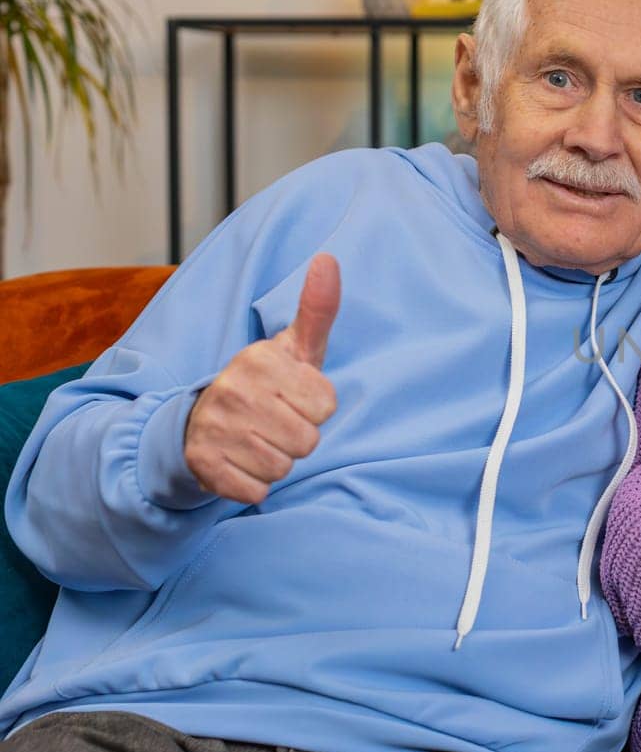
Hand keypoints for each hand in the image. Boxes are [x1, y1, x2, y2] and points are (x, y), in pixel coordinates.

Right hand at [184, 254, 340, 504]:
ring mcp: (213, 427)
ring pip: (282, 468)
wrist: (200, 423)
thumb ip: (317, 309)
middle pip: (307, 441)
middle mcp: (232, 389)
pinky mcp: (200, 463)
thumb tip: (328, 258)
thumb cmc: (266, 385)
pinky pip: (255, 492)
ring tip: (257, 441)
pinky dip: (253, 487)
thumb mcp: (294, 348)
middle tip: (275, 423)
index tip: (293, 399)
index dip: (315, 408)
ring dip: (276, 462)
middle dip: (298, 439)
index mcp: (260, 360)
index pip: (326, 406)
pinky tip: (240, 464)